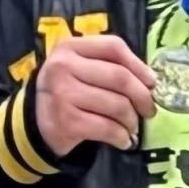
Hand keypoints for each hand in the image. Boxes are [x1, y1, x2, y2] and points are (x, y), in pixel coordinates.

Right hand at [35, 35, 156, 155]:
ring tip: (132, 126)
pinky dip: (122, 137)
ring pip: (117, 105)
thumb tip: (150, 81)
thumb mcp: (80, 68)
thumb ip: (110, 65)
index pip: (113, 47)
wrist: (36, 123)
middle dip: (142, 97)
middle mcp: (63, 67)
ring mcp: (63, 94)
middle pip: (119, 77)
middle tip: (149, 110)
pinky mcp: (66, 122)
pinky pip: (108, 129)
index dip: (139, 65)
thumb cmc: (68, 92)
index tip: (152, 82)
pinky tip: (123, 140)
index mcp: (70, 48)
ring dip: (132, 121)